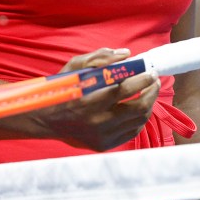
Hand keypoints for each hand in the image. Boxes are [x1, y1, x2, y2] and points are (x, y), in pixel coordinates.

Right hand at [36, 48, 160, 150]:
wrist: (44, 120)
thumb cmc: (61, 89)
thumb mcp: (75, 67)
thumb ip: (100, 58)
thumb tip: (126, 55)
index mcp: (90, 100)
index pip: (127, 89)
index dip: (144, 79)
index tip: (150, 71)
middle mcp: (98, 121)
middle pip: (138, 107)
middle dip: (152, 91)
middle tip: (154, 80)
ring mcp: (102, 136)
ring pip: (138, 121)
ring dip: (148, 104)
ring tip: (149, 92)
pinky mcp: (104, 145)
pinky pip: (131, 132)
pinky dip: (139, 119)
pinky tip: (139, 107)